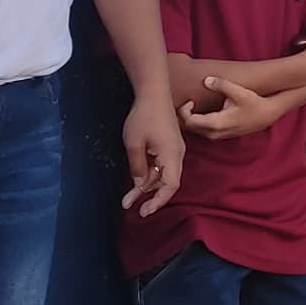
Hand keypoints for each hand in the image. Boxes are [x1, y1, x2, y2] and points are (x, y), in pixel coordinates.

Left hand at [121, 91, 184, 216]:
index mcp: (171, 155)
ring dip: (147, 186)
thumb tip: (140, 184)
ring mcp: (173, 149)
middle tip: (134, 209)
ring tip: (128, 198)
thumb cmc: (144, 117)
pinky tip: (136, 180)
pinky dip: (149, 174)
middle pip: (167, 182)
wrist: (154, 93)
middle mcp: (176, 154)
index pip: (170, 185)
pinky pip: (161, 165)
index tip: (145, 211)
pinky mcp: (169, 145)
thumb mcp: (134, 144)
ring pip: (163, 174)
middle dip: (151, 196)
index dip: (159, 201)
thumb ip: (137, 167)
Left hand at [180, 76, 283, 139]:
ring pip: (196, 131)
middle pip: (190, 128)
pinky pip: (203, 131)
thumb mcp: (239, 92)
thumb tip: (207, 80)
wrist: (267, 115)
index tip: (189, 100)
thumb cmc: (254, 103)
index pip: (190, 121)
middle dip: (184, 116)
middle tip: (186, 101)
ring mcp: (218, 136)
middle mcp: (214, 133)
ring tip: (191, 106)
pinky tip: (200, 112)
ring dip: (191, 119)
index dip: (184, 111)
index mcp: (216, 123)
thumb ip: (222, 85)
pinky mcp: (221, 135)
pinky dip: (198, 122)